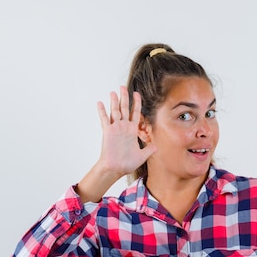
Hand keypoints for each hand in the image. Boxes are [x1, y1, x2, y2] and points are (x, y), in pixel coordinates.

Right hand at [75, 87, 156, 202]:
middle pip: (124, 108)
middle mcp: (124, 127)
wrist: (116, 169)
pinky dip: (102, 111)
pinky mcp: (108, 132)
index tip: (137, 94)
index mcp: (132, 131)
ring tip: (113, 92)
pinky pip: (105, 120)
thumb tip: (157, 146)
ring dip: (114, 101)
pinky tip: (100, 103)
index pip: (135, 113)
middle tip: (123, 87)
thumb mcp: (142, 156)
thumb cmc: (127, 164)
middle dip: (124, 97)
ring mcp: (115, 129)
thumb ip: (149, 149)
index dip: (136, 103)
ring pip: (115, 111)